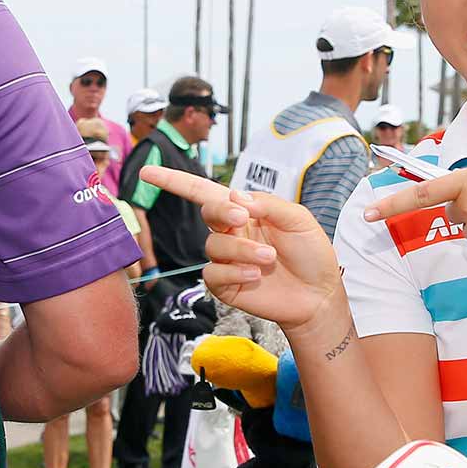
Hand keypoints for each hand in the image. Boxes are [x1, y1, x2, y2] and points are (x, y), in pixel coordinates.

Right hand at [138, 166, 343, 330]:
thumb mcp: (298, 219)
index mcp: (245, 211)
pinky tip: (255, 276)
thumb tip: (235, 196)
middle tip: (242, 218)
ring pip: (213, 246)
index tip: (148, 172)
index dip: (175, 181)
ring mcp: (226, 260)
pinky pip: (213, 274)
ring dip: (241, 250)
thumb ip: (268, 204)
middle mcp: (231, 233)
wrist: (318, 295)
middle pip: (207, 213)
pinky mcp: (225, 285)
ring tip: (268, 258)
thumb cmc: (311, 254)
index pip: (204, 192)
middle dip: (222, 213)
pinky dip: (234, 272)